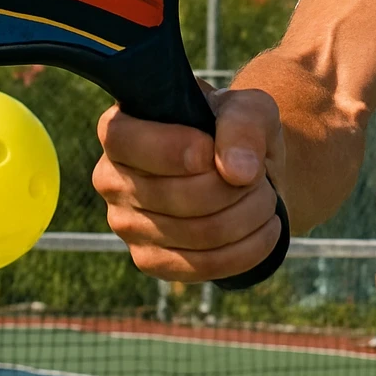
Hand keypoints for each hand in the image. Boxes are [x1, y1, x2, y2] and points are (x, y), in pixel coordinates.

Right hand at [93, 84, 284, 282]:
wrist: (246, 171)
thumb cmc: (236, 132)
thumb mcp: (249, 109)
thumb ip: (243, 126)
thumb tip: (237, 172)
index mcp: (121, 129)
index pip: (125, 142)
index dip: (174, 150)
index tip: (211, 150)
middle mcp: (112, 178)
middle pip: (176, 195)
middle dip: (235, 187)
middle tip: (258, 175)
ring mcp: (126, 225)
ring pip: (200, 232)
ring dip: (250, 214)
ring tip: (263, 197)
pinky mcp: (150, 260)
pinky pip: (204, 266)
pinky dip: (248, 248)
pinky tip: (263, 227)